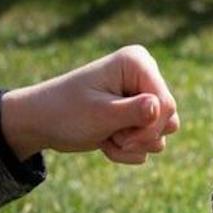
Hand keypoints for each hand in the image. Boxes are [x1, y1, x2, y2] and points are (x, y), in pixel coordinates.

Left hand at [0, 45, 179, 163]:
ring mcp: (142, 96)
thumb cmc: (66, 112)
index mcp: (137, 62)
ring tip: (107, 136)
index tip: (123, 137)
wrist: (42, 122)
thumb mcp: (100, 114)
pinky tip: (107, 140)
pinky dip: (128, 150)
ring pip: (161, 134)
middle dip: (141, 137)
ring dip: (133, 145)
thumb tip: (161, 107)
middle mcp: (145, 76)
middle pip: (169, 119)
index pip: (166, 103)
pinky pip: (150, 143)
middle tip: (114, 137)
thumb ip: (134, 112)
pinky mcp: (138, 116)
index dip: (149, 127)